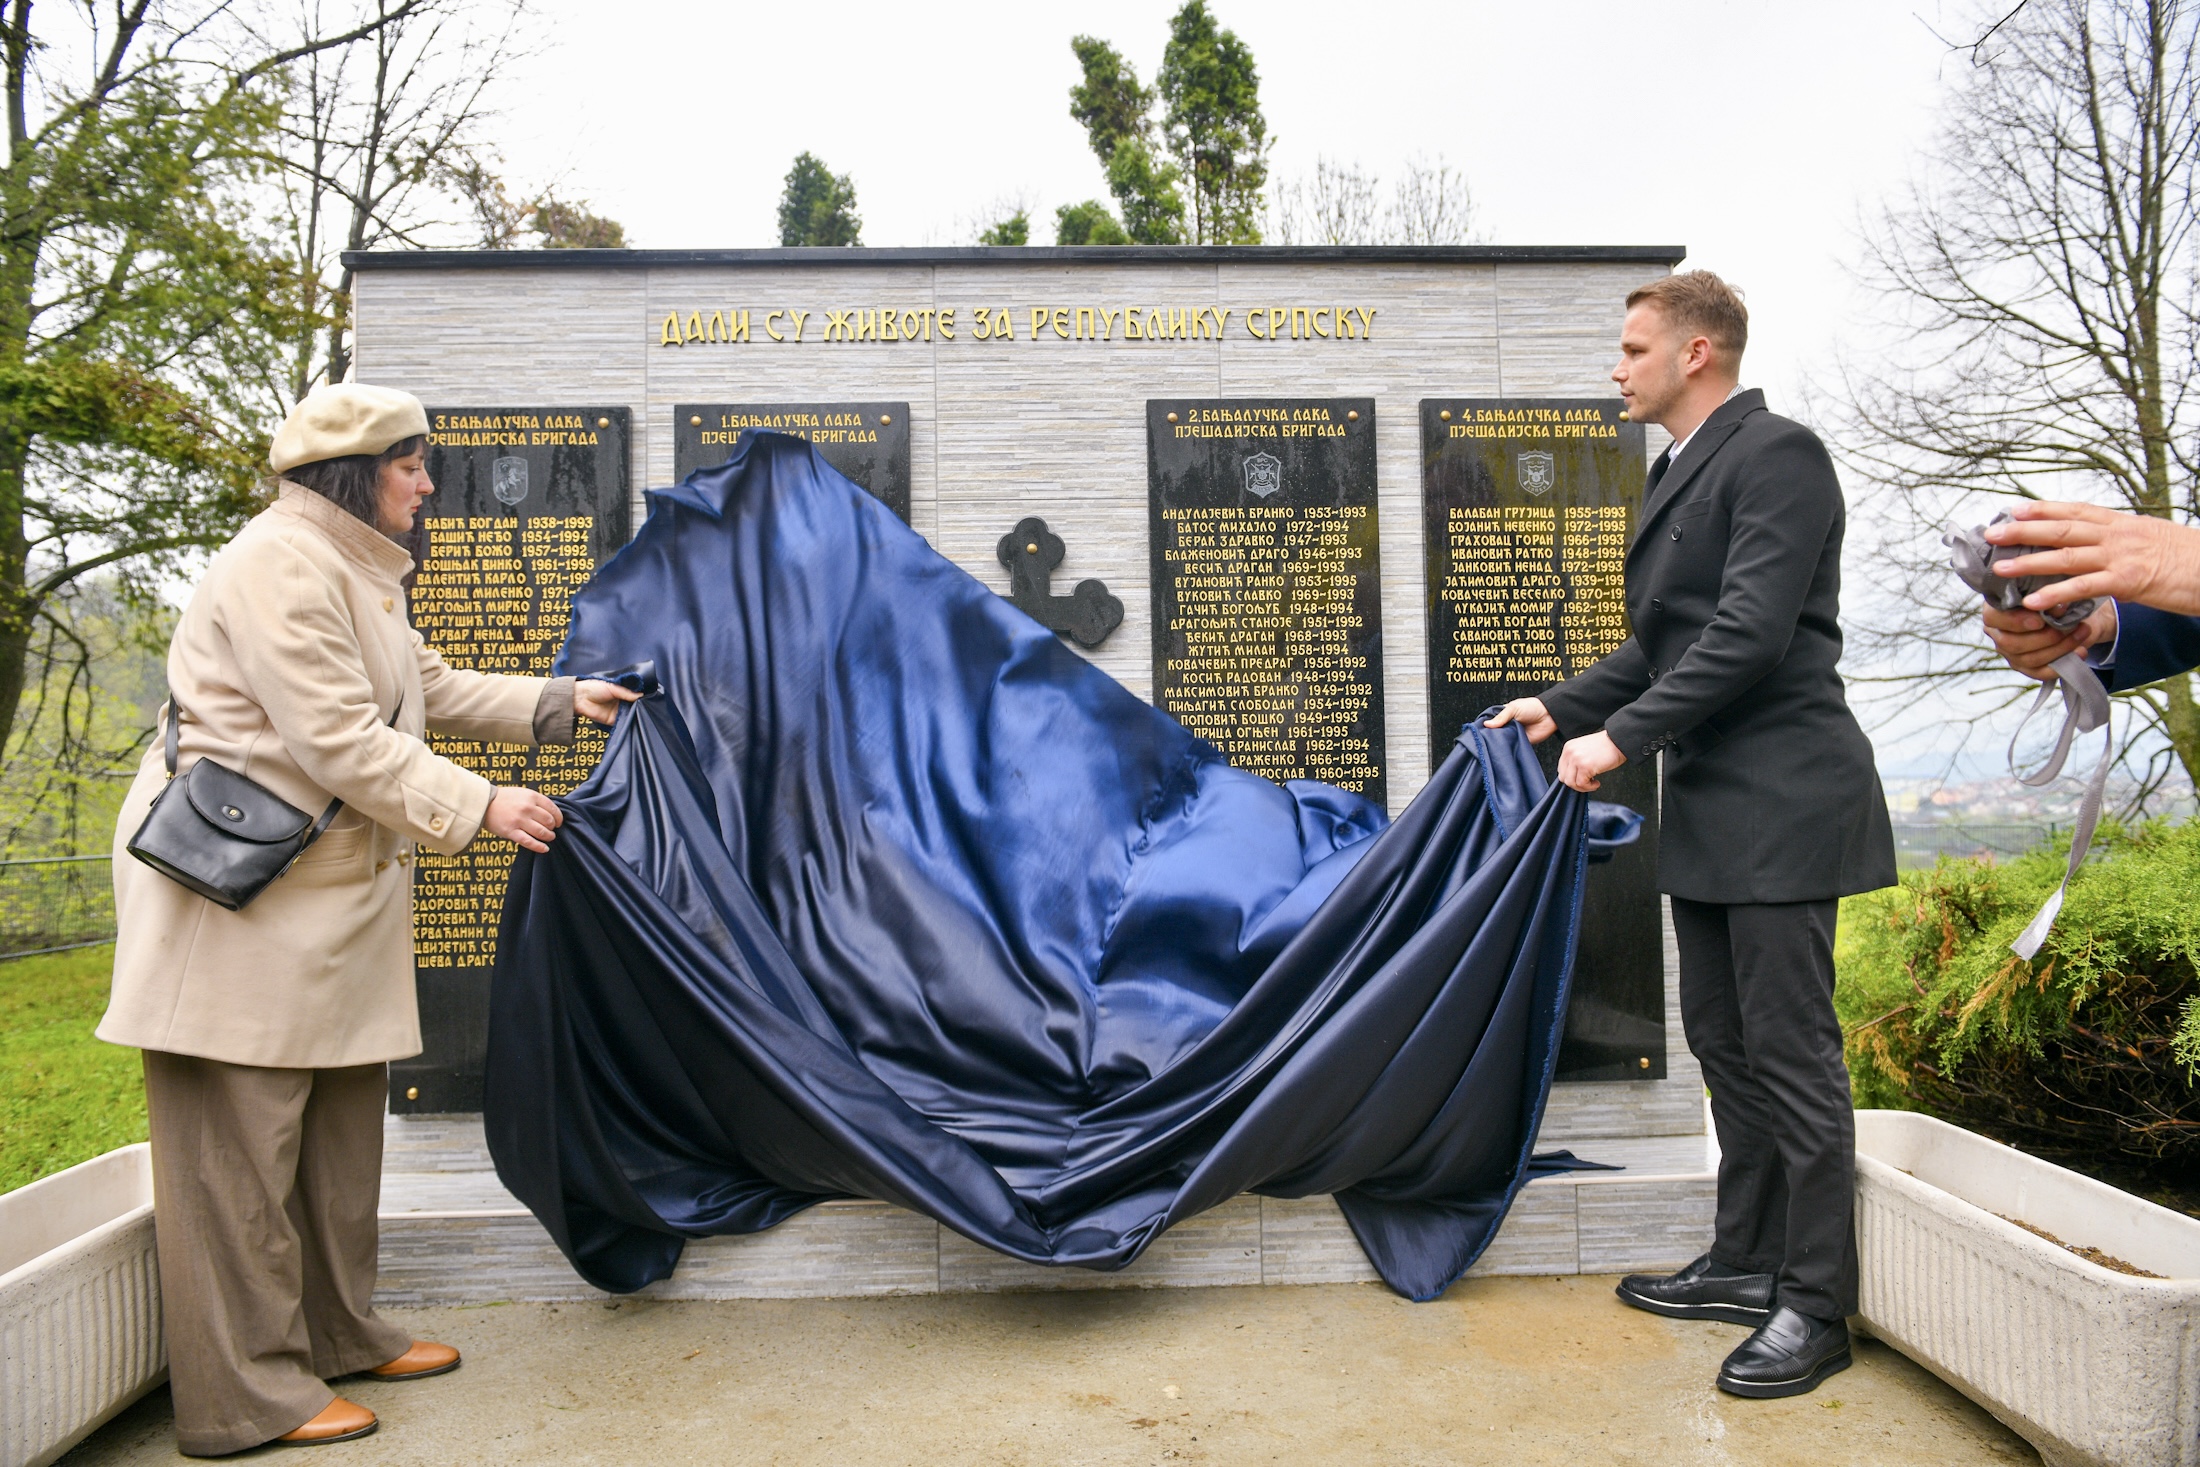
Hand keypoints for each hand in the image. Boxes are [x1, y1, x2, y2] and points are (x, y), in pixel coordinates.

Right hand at [482, 785, 562, 852]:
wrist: (482, 803)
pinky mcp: (511, 832)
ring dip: (549, 837)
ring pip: (542, 832)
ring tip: (549, 837)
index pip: (553, 808)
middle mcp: (527, 808)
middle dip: (553, 827)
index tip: (559, 822)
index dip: (559, 818)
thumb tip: (551, 814)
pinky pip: (529, 842)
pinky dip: (539, 847)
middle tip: (552, 830)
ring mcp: (519, 820)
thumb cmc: (504, 799)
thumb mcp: (522, 794)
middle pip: (549, 821)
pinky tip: (545, 848)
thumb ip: (536, 802)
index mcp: (531, 796)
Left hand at [574, 678, 642, 725]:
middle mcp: (621, 702)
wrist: (580, 698)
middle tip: (648, 707)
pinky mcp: (613, 720)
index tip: (650, 698)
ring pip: (630, 714)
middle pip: (634, 706)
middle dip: (639, 707)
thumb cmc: (594, 688)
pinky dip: (628, 722)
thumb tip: (642, 696)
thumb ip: (627, 693)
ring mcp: (617, 712)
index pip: (634, 696)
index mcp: (621, 692)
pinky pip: (623, 722)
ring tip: (643, 713)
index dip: (641, 697)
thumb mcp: (613, 687)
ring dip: (634, 714)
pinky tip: (633, 719)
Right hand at [1483, 696, 1557, 743]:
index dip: (1485, 726)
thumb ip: (1501, 717)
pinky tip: (1504, 748)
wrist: (1549, 715)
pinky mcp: (1520, 742)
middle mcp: (1507, 725)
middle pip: (1495, 733)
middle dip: (1491, 736)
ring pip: (1502, 741)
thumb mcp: (1513, 708)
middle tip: (1485, 740)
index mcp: (1503, 716)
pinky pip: (1512, 746)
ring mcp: (1513, 734)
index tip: (1479, 731)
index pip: (1490, 722)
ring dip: (1500, 742)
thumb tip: (1486, 725)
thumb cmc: (1532, 707)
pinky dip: (1509, 747)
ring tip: (1494, 744)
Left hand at [1557, 731, 1625, 791]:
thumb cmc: (1606, 747)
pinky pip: (1582, 783)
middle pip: (1564, 777)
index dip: (1571, 777)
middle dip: (1575, 784)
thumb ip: (1575, 760)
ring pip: (1571, 782)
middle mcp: (1569, 752)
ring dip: (1583, 787)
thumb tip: (1572, 775)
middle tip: (1587, 783)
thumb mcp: (1584, 750)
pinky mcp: (1585, 766)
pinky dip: (1589, 787)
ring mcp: (1576, 759)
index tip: (1581, 779)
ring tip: (1593, 783)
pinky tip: (1597, 783)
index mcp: (1568, 748)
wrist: (1619, 741)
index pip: (1561, 769)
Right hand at [1982, 601, 2115, 681]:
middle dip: (2044, 637)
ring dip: (2060, 647)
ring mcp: (2011, 653)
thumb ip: (2046, 594)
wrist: (2072, 608)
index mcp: (1996, 610)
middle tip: (2068, 626)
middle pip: (2011, 643)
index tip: (2040, 620)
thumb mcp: (2050, 586)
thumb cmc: (2053, 594)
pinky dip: (2062, 663)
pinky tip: (2081, 651)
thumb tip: (2055, 606)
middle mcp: (1998, 633)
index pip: (1993, 619)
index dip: (2016, 622)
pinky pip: (2040, 672)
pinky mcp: (2027, 667)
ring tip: (2082, 632)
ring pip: (2029, 658)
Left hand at [1983, 502, 2199, 615]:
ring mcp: (2123, 556)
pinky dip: (2056, 594)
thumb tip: (2097, 539)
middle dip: (2023, 530)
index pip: (2075, 510)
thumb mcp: (2152, 538)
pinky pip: (2085, 588)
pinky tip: (2033, 602)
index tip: (2013, 509)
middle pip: (2062, 527)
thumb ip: (2122, 538)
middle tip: (1991, 533)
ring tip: (2000, 568)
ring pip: (2067, 555)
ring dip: (2029, 562)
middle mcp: (2118, 534)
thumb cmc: (2189, 558)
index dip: (2042, 509)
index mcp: (2122, 523)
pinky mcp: (2130, 581)